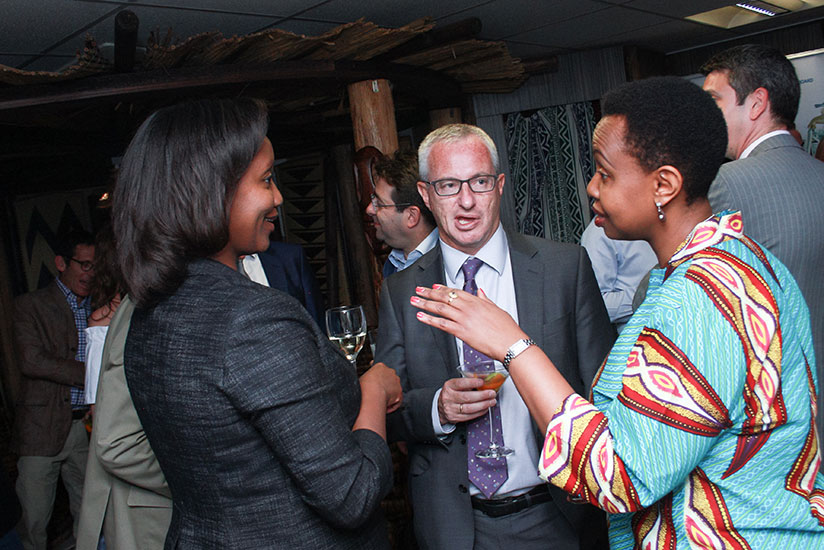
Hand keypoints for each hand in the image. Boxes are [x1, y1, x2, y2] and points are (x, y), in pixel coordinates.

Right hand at [360, 362, 402, 412]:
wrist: (372, 393)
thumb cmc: (364, 386)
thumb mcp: (361, 378)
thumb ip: (366, 379)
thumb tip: (363, 384)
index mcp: (380, 367)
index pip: (381, 372)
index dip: (378, 381)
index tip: (375, 387)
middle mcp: (390, 372)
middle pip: (389, 379)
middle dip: (385, 387)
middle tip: (378, 395)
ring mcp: (396, 381)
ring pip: (394, 390)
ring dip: (389, 396)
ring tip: (380, 402)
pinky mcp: (399, 391)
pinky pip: (397, 400)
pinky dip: (392, 405)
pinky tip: (385, 407)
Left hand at [410, 285, 527, 361]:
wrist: (510, 343)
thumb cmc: (507, 329)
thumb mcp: (497, 309)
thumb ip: (486, 299)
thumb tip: (480, 292)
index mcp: (477, 301)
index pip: (455, 292)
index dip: (442, 288)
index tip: (433, 287)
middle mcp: (468, 308)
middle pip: (444, 297)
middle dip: (429, 293)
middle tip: (418, 290)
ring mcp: (464, 319)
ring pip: (440, 308)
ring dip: (425, 304)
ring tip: (415, 301)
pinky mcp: (462, 331)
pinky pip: (442, 324)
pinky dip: (430, 320)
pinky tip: (421, 317)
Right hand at [438, 377, 496, 424]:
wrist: (442, 407)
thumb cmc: (452, 393)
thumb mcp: (457, 383)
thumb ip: (470, 379)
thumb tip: (485, 376)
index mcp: (449, 386)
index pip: (460, 383)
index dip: (472, 382)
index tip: (482, 382)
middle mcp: (448, 397)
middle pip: (467, 397)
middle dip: (482, 395)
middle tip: (492, 393)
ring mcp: (451, 409)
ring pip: (469, 408)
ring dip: (483, 405)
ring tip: (491, 401)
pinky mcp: (455, 417)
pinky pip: (470, 416)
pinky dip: (480, 412)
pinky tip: (486, 408)